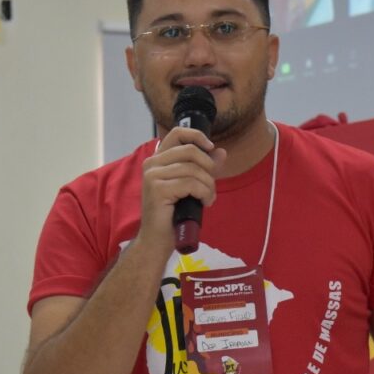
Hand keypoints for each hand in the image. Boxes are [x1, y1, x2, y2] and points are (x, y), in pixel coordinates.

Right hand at [136, 126, 226, 250]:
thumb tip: (221, 151)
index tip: (211, 148)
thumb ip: (204, 167)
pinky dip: (204, 193)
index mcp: (157, 159)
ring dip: (208, 185)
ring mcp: (153, 176)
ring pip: (193, 169)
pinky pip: (191, 184)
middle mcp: (152, 164)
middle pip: (190, 151)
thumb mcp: (192, 186)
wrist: (157, 240)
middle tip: (210, 185)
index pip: (177, 133)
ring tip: (208, 198)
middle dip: (208, 168)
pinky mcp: (158, 189)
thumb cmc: (173, 214)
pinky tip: (205, 203)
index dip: (197, 136)